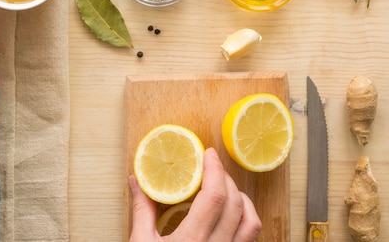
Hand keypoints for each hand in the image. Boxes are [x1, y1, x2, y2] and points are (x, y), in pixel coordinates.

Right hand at [129, 148, 261, 241]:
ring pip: (251, 223)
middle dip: (226, 179)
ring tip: (227, 187)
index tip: (208, 154)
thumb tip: (136, 180)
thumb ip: (142, 210)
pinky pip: (249, 240)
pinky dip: (246, 220)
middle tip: (213, 166)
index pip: (214, 197)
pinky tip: (232, 213)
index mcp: (191, 241)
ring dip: (242, 199)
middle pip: (235, 205)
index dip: (215, 171)